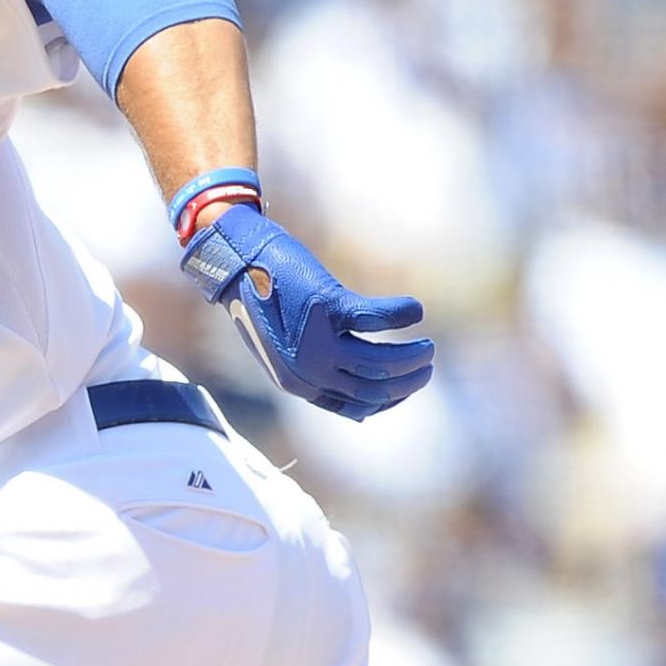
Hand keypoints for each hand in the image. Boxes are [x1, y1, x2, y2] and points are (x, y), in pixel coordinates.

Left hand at [179, 204, 433, 419]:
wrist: (237, 259)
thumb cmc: (266, 299)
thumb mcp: (286, 345)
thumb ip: (316, 369)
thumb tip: (359, 402)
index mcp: (298, 384)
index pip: (358, 407)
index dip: (392, 399)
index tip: (409, 384)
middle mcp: (305, 370)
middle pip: (373, 388)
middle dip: (408, 381)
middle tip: (426, 362)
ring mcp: (314, 340)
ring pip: (378, 363)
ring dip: (410, 357)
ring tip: (427, 346)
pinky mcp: (324, 306)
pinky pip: (375, 319)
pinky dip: (401, 315)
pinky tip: (415, 310)